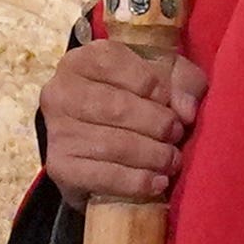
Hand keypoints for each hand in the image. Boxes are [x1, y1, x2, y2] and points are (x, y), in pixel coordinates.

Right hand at [41, 41, 206, 204]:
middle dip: (157, 125)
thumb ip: (182, 81)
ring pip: (113, 144)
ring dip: (152, 156)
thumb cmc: (132, 100)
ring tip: (171, 160)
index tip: (172, 105)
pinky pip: (103, 176)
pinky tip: (157, 182)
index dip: (154, 87)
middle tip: (177, 136)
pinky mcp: (60, 167)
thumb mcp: (163, 77)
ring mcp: (57, 130)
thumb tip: (186, 110)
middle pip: (117, 107)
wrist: (94, 142)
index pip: (117, 64)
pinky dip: (136, 182)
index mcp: (83, 60)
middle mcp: (61, 91)